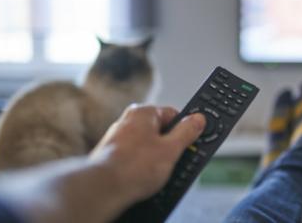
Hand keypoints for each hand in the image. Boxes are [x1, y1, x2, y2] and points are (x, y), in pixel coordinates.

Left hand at [90, 104, 205, 202]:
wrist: (103, 189)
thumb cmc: (132, 167)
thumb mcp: (171, 149)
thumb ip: (187, 132)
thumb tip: (198, 120)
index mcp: (143, 113)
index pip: (174, 114)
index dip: (186, 129)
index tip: (192, 140)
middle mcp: (128, 121)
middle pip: (161, 130)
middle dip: (171, 146)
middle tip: (177, 160)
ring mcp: (118, 139)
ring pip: (148, 146)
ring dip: (157, 159)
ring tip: (159, 172)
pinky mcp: (112, 156)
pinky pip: (135, 157)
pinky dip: (143, 167)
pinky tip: (145, 178)